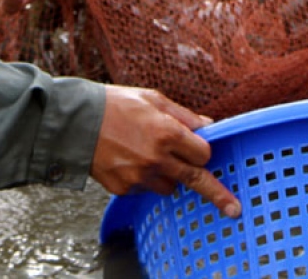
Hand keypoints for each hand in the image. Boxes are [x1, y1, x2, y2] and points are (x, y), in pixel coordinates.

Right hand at [92, 86, 240, 218]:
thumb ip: (183, 115)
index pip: (203, 153)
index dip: (202, 150)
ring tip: (146, 154)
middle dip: (217, 192)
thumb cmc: (114, 104)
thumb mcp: (152, 99)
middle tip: (233, 208)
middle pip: (196, 180)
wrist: (74, 122)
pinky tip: (127, 159)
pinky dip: (142, 178)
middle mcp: (156, 158)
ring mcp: (139, 176)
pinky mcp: (123, 188)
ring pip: (170, 186)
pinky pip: (145, 189)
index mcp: (166, 132)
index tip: (199, 148)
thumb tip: (208, 126)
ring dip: (168, 175)